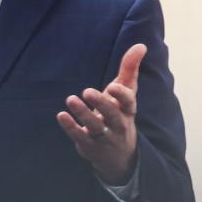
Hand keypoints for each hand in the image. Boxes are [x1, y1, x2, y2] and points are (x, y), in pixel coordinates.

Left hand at [56, 44, 145, 184]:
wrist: (118, 156)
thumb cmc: (120, 114)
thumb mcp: (126, 94)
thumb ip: (130, 69)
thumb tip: (140, 45)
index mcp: (127, 110)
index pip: (129, 103)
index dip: (122, 95)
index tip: (113, 85)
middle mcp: (118, 124)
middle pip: (112, 115)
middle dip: (101, 103)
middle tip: (87, 91)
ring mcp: (104, 137)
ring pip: (95, 126)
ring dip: (83, 113)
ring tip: (71, 99)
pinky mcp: (89, 146)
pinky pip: (79, 136)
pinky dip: (70, 127)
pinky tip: (61, 115)